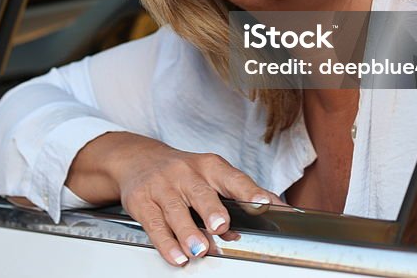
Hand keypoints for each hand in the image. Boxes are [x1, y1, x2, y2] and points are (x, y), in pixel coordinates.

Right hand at [67, 132, 282, 267]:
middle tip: (221, 225)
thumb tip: (278, 208)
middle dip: (211, 209)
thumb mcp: (212, 175)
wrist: (139, 160)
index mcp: (209, 166)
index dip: (249, 191)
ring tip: (199, 249)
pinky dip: (166, 242)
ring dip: (188, 231)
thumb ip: (240, 192)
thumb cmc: (184, 174)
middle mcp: (185, 172)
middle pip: (200, 192)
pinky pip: (154, 224)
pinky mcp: (142, 201)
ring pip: (175, 210)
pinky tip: (176, 255)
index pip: (233, 178)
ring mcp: (162, 186)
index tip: (264, 204)